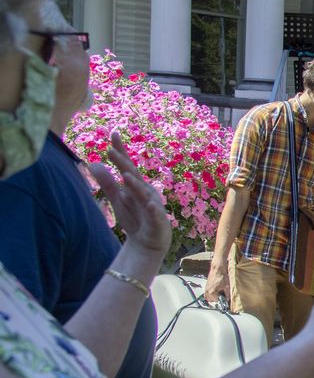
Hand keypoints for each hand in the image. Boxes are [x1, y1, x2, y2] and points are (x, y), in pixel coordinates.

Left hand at [88, 132, 171, 257]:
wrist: (148, 244)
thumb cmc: (134, 219)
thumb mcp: (118, 199)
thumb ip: (107, 183)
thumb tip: (92, 163)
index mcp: (135, 185)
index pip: (127, 165)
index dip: (120, 150)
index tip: (113, 133)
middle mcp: (145, 191)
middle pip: (133, 175)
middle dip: (123, 163)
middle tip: (111, 149)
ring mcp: (152, 205)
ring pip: (143, 193)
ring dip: (135, 184)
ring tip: (125, 175)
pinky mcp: (157, 221)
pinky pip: (155, 214)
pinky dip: (152, 208)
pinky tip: (149, 204)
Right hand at [204, 258, 229, 304]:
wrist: (218, 269)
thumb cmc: (222, 276)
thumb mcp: (227, 286)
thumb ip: (227, 294)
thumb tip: (228, 299)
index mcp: (212, 292)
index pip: (216, 301)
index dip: (221, 300)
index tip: (224, 298)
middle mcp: (207, 291)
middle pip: (211, 300)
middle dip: (217, 299)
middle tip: (222, 296)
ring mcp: (206, 288)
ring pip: (208, 297)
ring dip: (213, 297)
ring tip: (219, 294)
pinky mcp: (206, 286)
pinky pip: (207, 293)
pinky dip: (211, 294)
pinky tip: (216, 291)